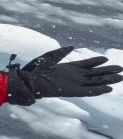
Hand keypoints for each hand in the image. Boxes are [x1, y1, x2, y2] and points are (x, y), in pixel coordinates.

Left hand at [5, 46, 122, 105]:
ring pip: (94, 82)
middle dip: (107, 71)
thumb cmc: (34, 71)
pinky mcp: (71, 91)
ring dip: (107, 80)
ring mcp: (73, 84)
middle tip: (121, 69)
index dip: (96, 62)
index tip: (106, 58)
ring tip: (121, 77)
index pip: (86, 64)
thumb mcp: (49, 58)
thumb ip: (61, 52)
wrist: (25, 81)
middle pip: (94, 73)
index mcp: (67, 68)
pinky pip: (88, 91)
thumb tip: (72, 47)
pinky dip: (98, 89)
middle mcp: (72, 76)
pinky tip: (108, 88)